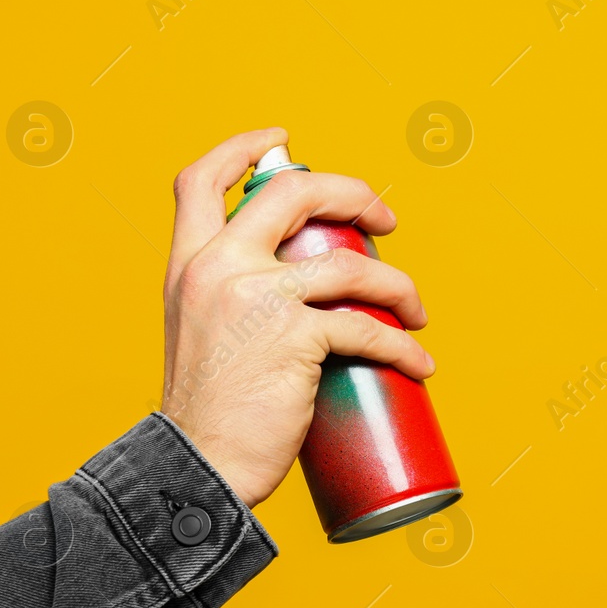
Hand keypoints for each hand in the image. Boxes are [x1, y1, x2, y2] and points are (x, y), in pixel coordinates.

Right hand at [159, 128, 434, 507]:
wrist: (194, 468)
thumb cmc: (208, 415)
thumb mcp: (198, 335)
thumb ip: (229, 300)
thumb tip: (296, 292)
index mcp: (187, 264)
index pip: (201, 180)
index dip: (243, 148)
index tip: (282, 138)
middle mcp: (218, 268)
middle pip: (295, 194)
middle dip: (354, 195)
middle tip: (386, 221)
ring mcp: (257, 298)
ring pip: (353, 266)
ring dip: (400, 287)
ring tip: (415, 313)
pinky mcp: (294, 337)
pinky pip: (368, 329)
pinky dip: (404, 348)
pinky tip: (419, 365)